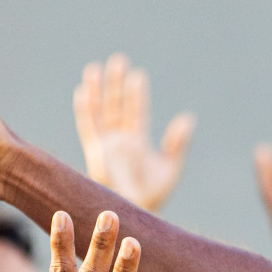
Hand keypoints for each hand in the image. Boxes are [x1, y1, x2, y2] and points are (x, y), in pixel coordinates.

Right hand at [75, 54, 195, 212]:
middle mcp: (120, 141)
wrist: (135, 212)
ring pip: (101, 111)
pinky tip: (83, 91)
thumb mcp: (170, 168)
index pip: (136, 112)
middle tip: (119, 60)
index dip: (137, 94)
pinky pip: (88, 127)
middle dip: (116, 84)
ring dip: (99, 90)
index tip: (138, 75)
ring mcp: (106, 145)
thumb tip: (188, 118)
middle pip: (117, 106)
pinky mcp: (95, 152)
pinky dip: (85, 110)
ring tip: (96, 68)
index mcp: (137, 143)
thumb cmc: (153, 196)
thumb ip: (176, 143)